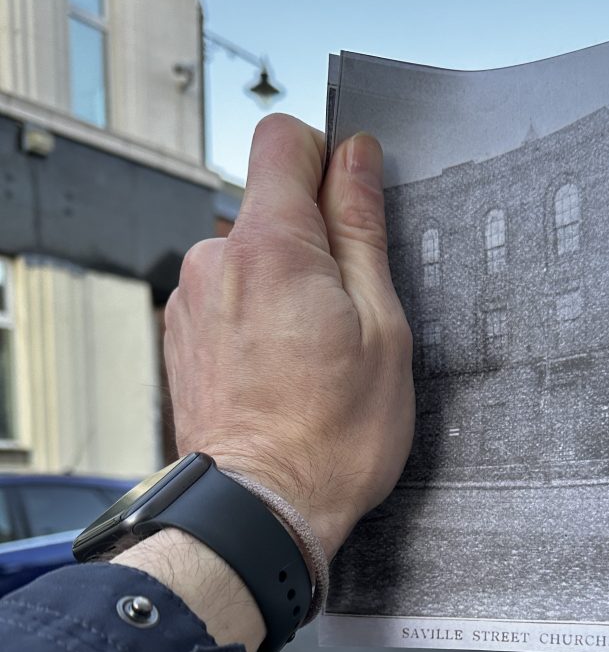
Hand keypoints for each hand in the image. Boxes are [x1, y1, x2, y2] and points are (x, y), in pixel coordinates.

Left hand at [163, 114, 413, 561]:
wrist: (263, 511)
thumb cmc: (331, 438)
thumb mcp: (382, 327)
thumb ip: (362, 231)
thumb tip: (357, 161)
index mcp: (270, 245)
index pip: (285, 140)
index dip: (329, 159)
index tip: (355, 202)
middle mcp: (216, 260)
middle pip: (271, 205)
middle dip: (316, 241)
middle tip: (351, 312)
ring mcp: (192, 300)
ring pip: (251, 257)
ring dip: (287, 286)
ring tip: (317, 355)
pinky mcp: (183, 336)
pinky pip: (230, 298)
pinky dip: (259, 318)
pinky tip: (284, 371)